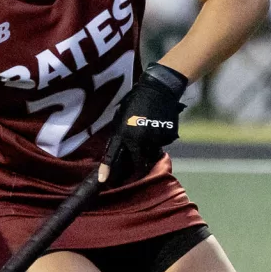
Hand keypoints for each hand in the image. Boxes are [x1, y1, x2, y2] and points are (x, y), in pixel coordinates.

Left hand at [102, 62, 188, 185]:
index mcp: (123, 133)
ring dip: (150, 150)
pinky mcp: (166, 136)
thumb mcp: (122, 117)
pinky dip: (160, 140)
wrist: (158, 89)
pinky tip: (158, 126)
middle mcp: (138, 139)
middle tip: (139, 166)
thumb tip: (120, 151)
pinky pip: (163, 144)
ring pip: (152, 154)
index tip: (104, 181)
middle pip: (139, 163)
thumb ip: (121, 134)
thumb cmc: (136, 101)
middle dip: (139, 167)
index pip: (112, 155)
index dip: (107, 169)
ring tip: (150, 133)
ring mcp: (154, 138)